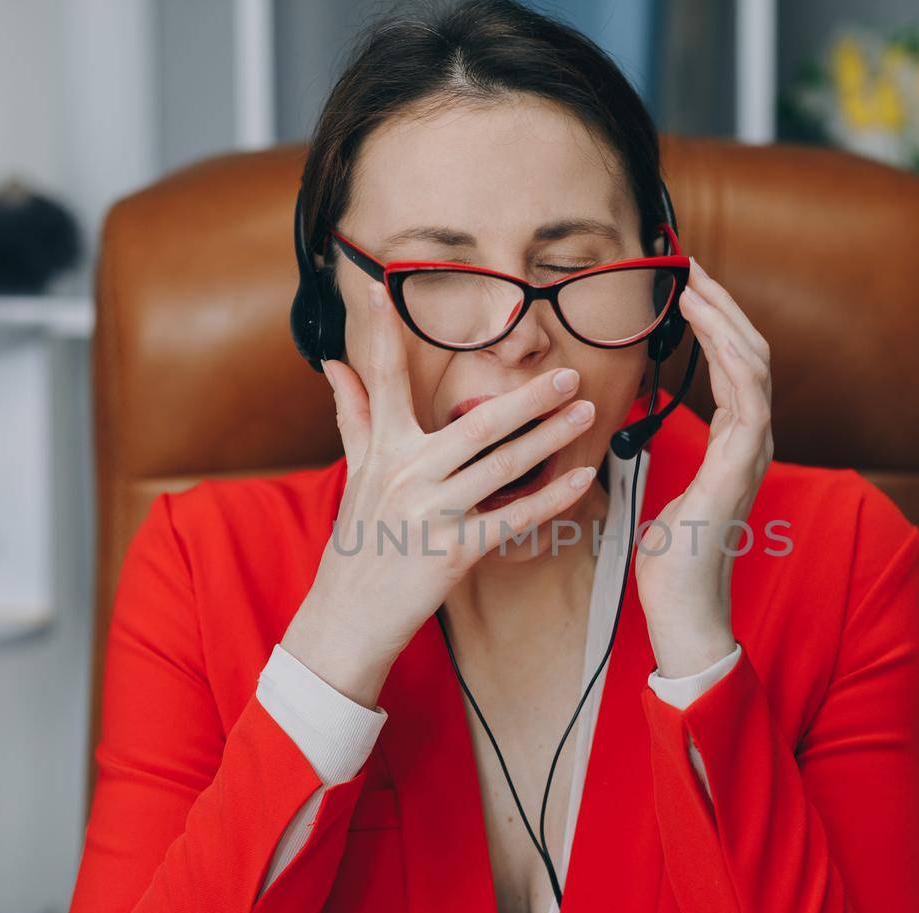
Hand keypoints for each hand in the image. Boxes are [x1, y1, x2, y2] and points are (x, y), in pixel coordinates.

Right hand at [282, 280, 600, 707]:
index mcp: (382, 451)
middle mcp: (406, 475)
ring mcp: (432, 513)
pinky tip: (581, 478)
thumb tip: (333, 363)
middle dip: (526, 396)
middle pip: (475, 423)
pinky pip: (513, 518)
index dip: (383, 334)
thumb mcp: (354, 474)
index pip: (383, 380)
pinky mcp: (456, 551)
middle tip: (566, 370)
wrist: (348, 617)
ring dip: (549, 436)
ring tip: (585, 410)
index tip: (384, 288)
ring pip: (502, 465)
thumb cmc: (357, 543)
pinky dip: (549, 498)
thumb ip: (354, 414)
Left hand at [635, 257, 772, 676]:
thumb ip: (664, 451)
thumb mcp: (663, 489)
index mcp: (736, 442)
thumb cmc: (673, 558)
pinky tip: (710, 326)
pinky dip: (733, 354)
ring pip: (756, 362)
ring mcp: (753, 451)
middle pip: (752, 351)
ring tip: (696, 282)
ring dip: (727, 317)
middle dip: (723, 304)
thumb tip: (634, 420)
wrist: (684, 607)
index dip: (716, 321)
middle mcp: (753, 440)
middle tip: (690, 264)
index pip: (736, 364)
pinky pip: (750, 395)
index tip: (686, 286)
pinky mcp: (742, 464)